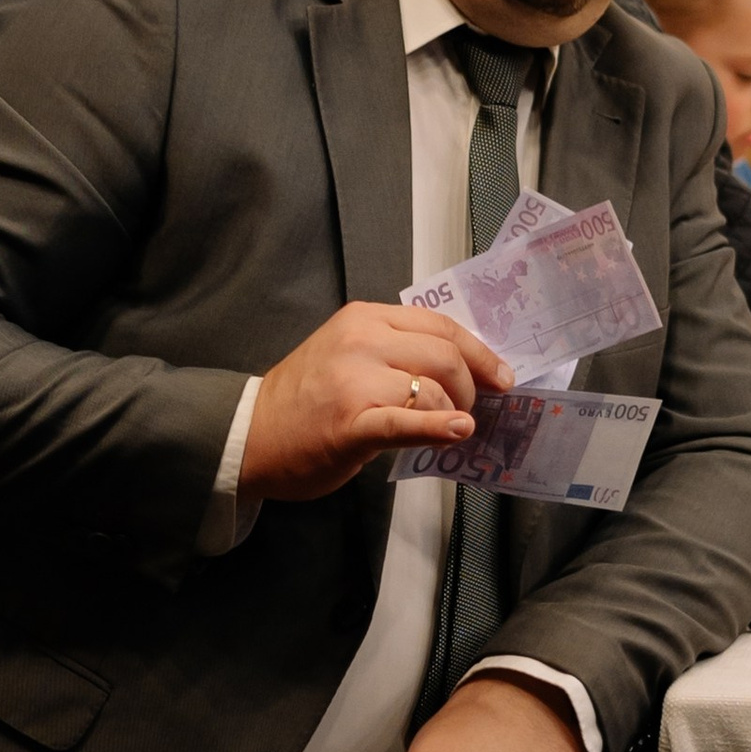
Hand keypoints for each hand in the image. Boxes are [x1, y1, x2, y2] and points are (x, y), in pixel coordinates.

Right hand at [240, 302, 511, 501]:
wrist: (250, 433)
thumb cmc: (305, 398)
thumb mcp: (348, 352)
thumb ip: (396, 349)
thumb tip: (461, 366)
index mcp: (364, 318)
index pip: (440, 326)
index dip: (478, 351)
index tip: (500, 375)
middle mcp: (361, 341)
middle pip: (444, 354)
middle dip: (470, 384)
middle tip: (470, 407)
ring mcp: (355, 381)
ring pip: (432, 388)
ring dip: (452, 411)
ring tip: (447, 425)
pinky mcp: (351, 423)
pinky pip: (406, 421)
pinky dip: (438, 427)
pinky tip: (458, 432)